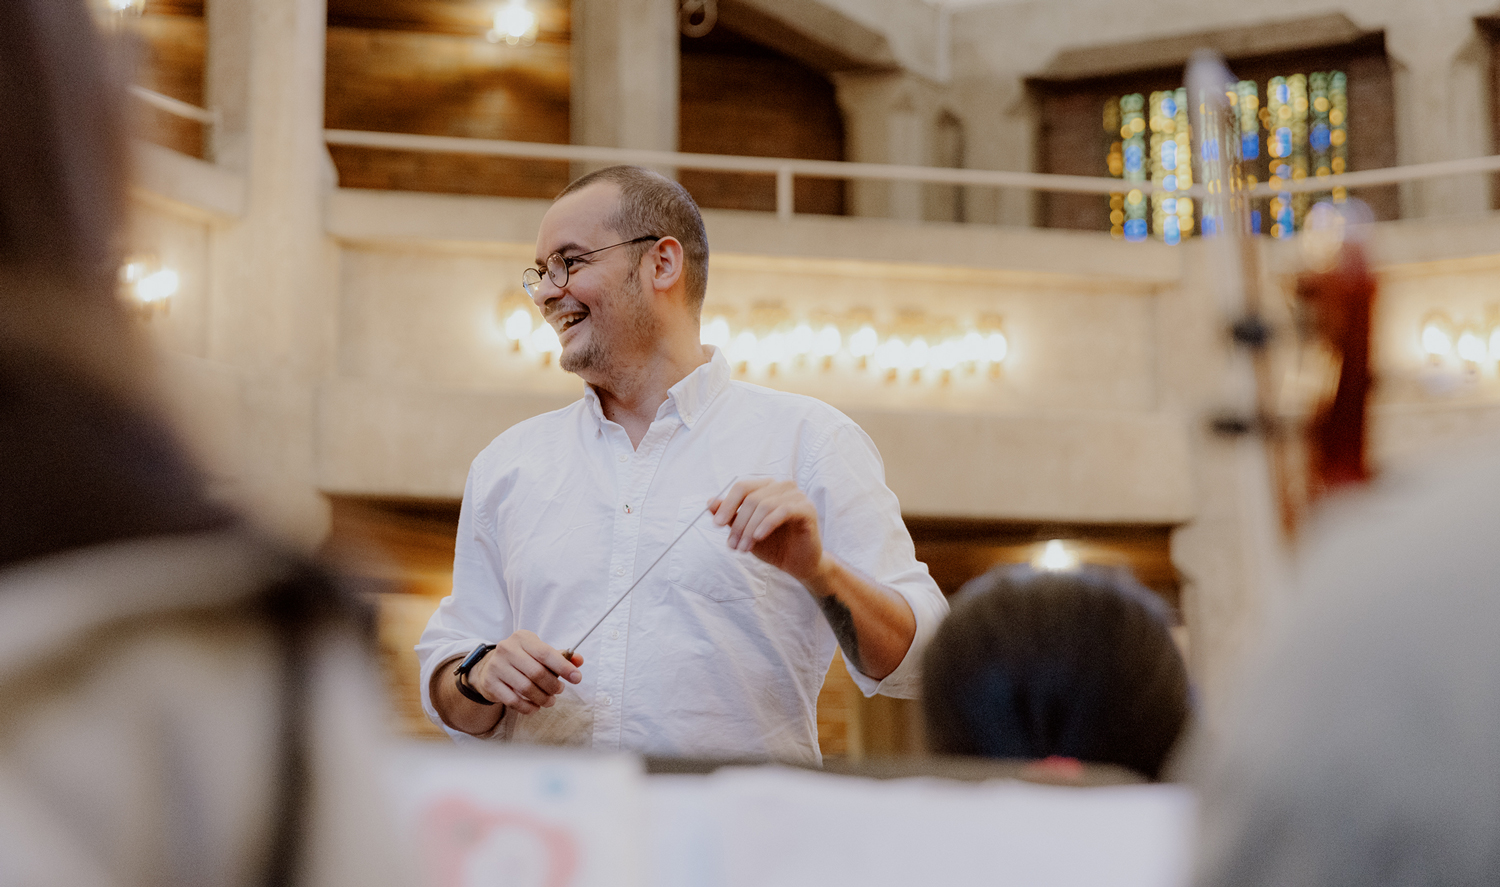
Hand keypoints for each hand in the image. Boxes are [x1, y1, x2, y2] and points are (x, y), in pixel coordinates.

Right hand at [470, 630, 583, 714]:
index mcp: (522, 638)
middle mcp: (507, 649)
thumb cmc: (521, 659)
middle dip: (553, 686)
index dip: (563, 667)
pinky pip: (513, 700)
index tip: (577, 678)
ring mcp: (496, 666)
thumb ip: (560, 656)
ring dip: (542, 698)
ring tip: (549, 701)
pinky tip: (535, 707)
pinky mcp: (490, 683)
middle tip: (559, 690)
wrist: (489, 668)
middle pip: (537, 672)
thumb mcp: (538, 652)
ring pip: (526, 688)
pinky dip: (528, 707)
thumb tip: (579, 660)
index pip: (546, 653)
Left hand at [709, 478, 824, 582]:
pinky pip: (783, 511)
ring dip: (749, 529)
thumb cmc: (772, 545)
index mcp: (767, 487)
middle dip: (738, 523)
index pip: (742, 487)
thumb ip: (730, 516)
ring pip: (765, 505)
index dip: (727, 504)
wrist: (797, 564)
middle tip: (732, 545)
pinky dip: (767, 524)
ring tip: (744, 548)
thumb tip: (710, 502)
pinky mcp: (807, 509)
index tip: (716, 524)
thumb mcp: (745, 531)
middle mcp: (782, 486)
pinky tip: (758, 537)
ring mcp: (797, 495)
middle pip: (751, 497)